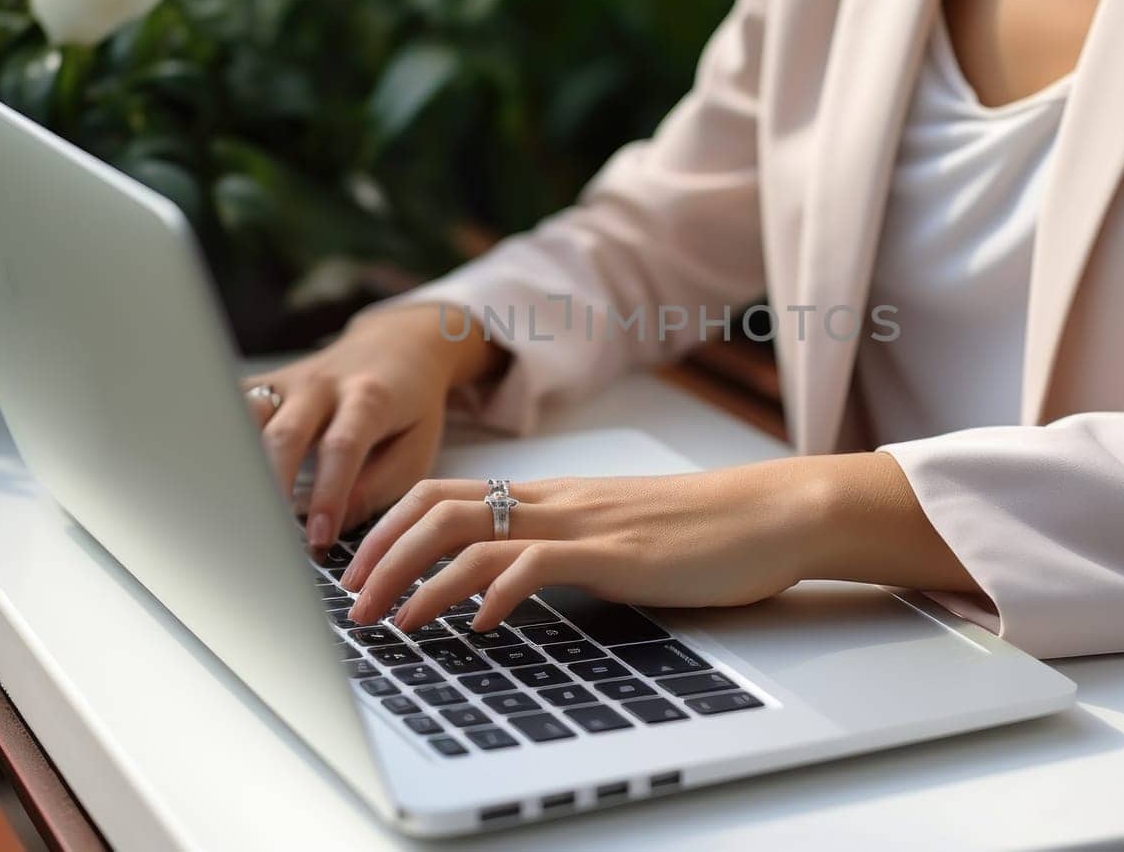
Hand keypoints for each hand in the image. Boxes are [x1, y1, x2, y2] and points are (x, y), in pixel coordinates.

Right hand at [242, 304, 505, 548]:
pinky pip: (233, 411)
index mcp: (369, 398)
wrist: (398, 346)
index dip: (328, 495)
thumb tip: (331, 526)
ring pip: (248, 420)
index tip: (318, 537)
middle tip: (269, 536)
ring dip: (238, 467)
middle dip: (273, 489)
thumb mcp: (415, 450)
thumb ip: (377, 488)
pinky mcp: (265, 384)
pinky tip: (214, 478)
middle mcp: (323, 385)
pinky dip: (221, 443)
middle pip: (284, 435)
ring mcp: (289, 382)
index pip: (341, 448)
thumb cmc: (409, 409)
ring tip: (237, 513)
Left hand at [341, 452, 978, 629]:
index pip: (445, 495)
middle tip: (350, 605)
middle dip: (379, 556)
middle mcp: (555, 502)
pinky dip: (492, 594)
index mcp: (552, 498)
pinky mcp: (614, 554)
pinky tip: (476, 626)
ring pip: (470, 533)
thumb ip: (565, 550)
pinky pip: (534, 564)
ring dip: (416, 580)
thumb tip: (511, 585)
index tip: (356, 570)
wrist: (773, 512)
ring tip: (388, 622)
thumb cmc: (703, 532)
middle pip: (437, 508)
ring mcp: (583, 524)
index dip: (388, 528)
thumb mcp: (617, 538)